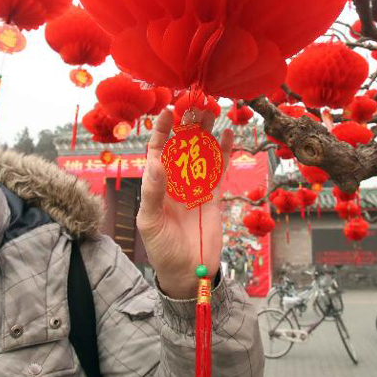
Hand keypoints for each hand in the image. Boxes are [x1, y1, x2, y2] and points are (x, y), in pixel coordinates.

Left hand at [136, 108, 233, 298]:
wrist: (188, 273)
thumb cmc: (162, 249)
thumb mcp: (150, 223)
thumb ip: (152, 193)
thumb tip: (155, 163)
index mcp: (156, 184)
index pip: (158, 150)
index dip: (162, 131)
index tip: (168, 111)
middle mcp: (175, 181)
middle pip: (182, 146)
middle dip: (189, 125)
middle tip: (197, 102)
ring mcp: (195, 187)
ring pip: (202, 153)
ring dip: (207, 132)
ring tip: (214, 110)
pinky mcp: (213, 196)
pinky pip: (219, 170)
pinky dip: (224, 152)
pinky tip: (227, 134)